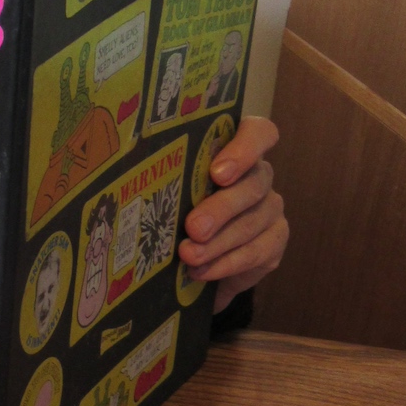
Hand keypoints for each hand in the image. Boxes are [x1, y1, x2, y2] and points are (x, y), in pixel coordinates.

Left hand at [179, 116, 287, 312]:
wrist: (200, 256)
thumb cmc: (177, 209)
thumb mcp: (170, 191)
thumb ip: (166, 181)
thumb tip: (131, 184)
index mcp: (236, 151)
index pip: (259, 134)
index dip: (245, 149)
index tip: (218, 172)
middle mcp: (259, 176)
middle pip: (253, 183)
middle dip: (221, 207)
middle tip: (194, 227)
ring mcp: (270, 208)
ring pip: (252, 222)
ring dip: (218, 243)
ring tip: (189, 255)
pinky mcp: (275, 241)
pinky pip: (256, 252)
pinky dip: (225, 264)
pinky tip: (201, 271)